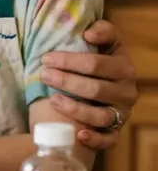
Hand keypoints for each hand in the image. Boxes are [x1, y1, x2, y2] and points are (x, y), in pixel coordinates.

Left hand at [40, 19, 137, 149]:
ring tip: (52, 99)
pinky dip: (95, 139)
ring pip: (100, 115)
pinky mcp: (116, 131)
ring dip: (75, 108)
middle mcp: (127, 91)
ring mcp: (121, 113)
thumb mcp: (104, 43)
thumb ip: (101, 31)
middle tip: (43, 75)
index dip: (69, 60)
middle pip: (95, 88)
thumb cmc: (98, 62)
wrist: (106, 85)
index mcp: (123, 67)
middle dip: (66, 81)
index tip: (46, 58)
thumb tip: (88, 33)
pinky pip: (108, 139)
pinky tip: (79, 134)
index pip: (95, 64)